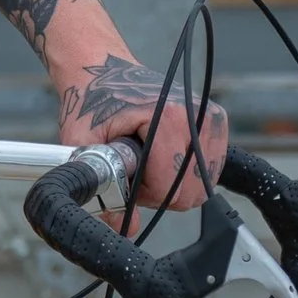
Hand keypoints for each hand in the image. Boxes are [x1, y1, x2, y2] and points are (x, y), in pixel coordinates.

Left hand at [54, 51, 227, 214]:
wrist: (102, 69)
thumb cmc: (91, 101)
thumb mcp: (82, 144)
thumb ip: (100, 188)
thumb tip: (124, 229)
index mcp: (168, 118)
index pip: (170, 188)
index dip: (143, 194)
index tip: (125, 176)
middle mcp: (197, 116)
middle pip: (192, 192)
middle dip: (161, 192)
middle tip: (135, 171)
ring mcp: (211, 118)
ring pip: (203, 185)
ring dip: (174, 184)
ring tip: (148, 161)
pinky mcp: (216, 122)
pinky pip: (209, 171)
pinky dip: (187, 174)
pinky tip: (164, 157)